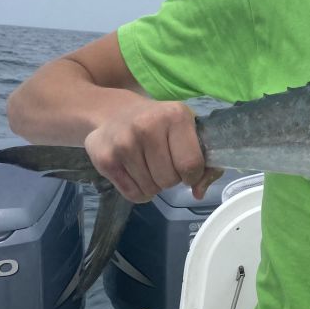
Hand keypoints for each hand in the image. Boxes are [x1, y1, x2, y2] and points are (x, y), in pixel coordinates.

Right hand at [84, 100, 215, 201]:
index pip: (190, 164)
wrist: (117, 114)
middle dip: (172, 179)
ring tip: (149, 166)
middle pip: (170, 179)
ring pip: (151, 189)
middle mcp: (147, 126)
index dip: (193, 175)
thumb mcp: (187, 131)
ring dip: (154, 185)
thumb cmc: (161, 125)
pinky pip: (132, 194)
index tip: (187, 170)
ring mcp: (123, 142)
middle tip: (165, 164)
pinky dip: (139, 192)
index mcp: (175, 116)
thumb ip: (204, 163)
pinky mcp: (105, 159)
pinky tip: (137, 174)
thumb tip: (199, 193)